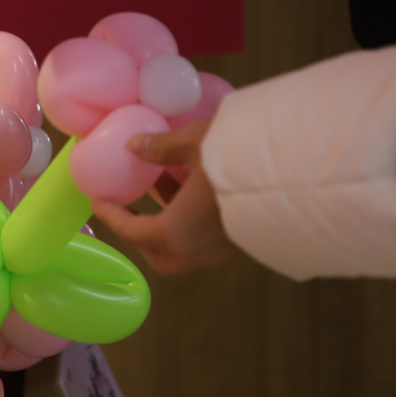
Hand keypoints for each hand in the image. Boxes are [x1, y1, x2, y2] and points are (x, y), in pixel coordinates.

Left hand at [91, 118, 232, 274]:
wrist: (297, 169)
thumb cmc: (238, 156)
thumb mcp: (193, 143)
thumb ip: (160, 148)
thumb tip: (135, 145)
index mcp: (177, 232)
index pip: (133, 232)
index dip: (112, 217)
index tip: (98, 203)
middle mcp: (197, 250)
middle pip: (157, 253)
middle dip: (140, 232)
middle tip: (129, 205)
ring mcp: (221, 249)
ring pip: (181, 247)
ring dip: (166, 221)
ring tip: (161, 182)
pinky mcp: (239, 239)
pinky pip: (202, 238)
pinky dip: (188, 219)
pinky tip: (190, 185)